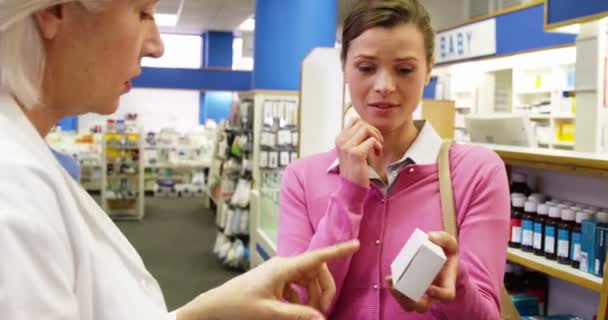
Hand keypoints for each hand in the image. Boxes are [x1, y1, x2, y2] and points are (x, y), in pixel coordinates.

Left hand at [178, 240, 359, 319]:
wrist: (215, 306)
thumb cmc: (238, 306)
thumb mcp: (270, 313)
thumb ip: (298, 315)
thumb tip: (321, 318)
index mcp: (284, 268)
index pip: (317, 257)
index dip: (338, 251)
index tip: (356, 244)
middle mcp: (284, 266)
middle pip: (316, 272)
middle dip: (324, 292)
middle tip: (321, 314)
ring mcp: (279, 273)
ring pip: (308, 281)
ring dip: (313, 298)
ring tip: (308, 316)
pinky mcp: (275, 281)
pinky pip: (298, 287)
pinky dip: (301, 300)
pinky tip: (293, 312)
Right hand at [335, 118, 382, 187]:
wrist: (351, 186)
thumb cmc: (354, 169)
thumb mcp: (351, 150)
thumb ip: (355, 138)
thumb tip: (365, 125)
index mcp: (339, 139)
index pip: (354, 120)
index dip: (366, 126)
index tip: (370, 137)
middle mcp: (341, 141)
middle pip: (361, 123)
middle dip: (373, 131)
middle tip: (377, 142)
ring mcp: (347, 147)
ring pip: (366, 128)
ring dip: (376, 137)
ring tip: (377, 148)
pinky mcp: (356, 154)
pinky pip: (372, 140)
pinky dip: (378, 146)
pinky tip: (377, 154)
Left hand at [385, 232, 457, 312]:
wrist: (440, 257)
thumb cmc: (445, 252)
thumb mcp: (449, 243)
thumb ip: (443, 238)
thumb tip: (430, 238)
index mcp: (446, 284)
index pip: (447, 295)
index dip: (439, 294)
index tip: (429, 288)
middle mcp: (433, 292)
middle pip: (422, 306)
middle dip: (410, 301)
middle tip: (401, 289)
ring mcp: (421, 292)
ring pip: (409, 305)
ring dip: (398, 297)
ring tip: (392, 282)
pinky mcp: (410, 288)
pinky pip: (401, 295)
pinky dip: (394, 289)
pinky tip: (390, 279)